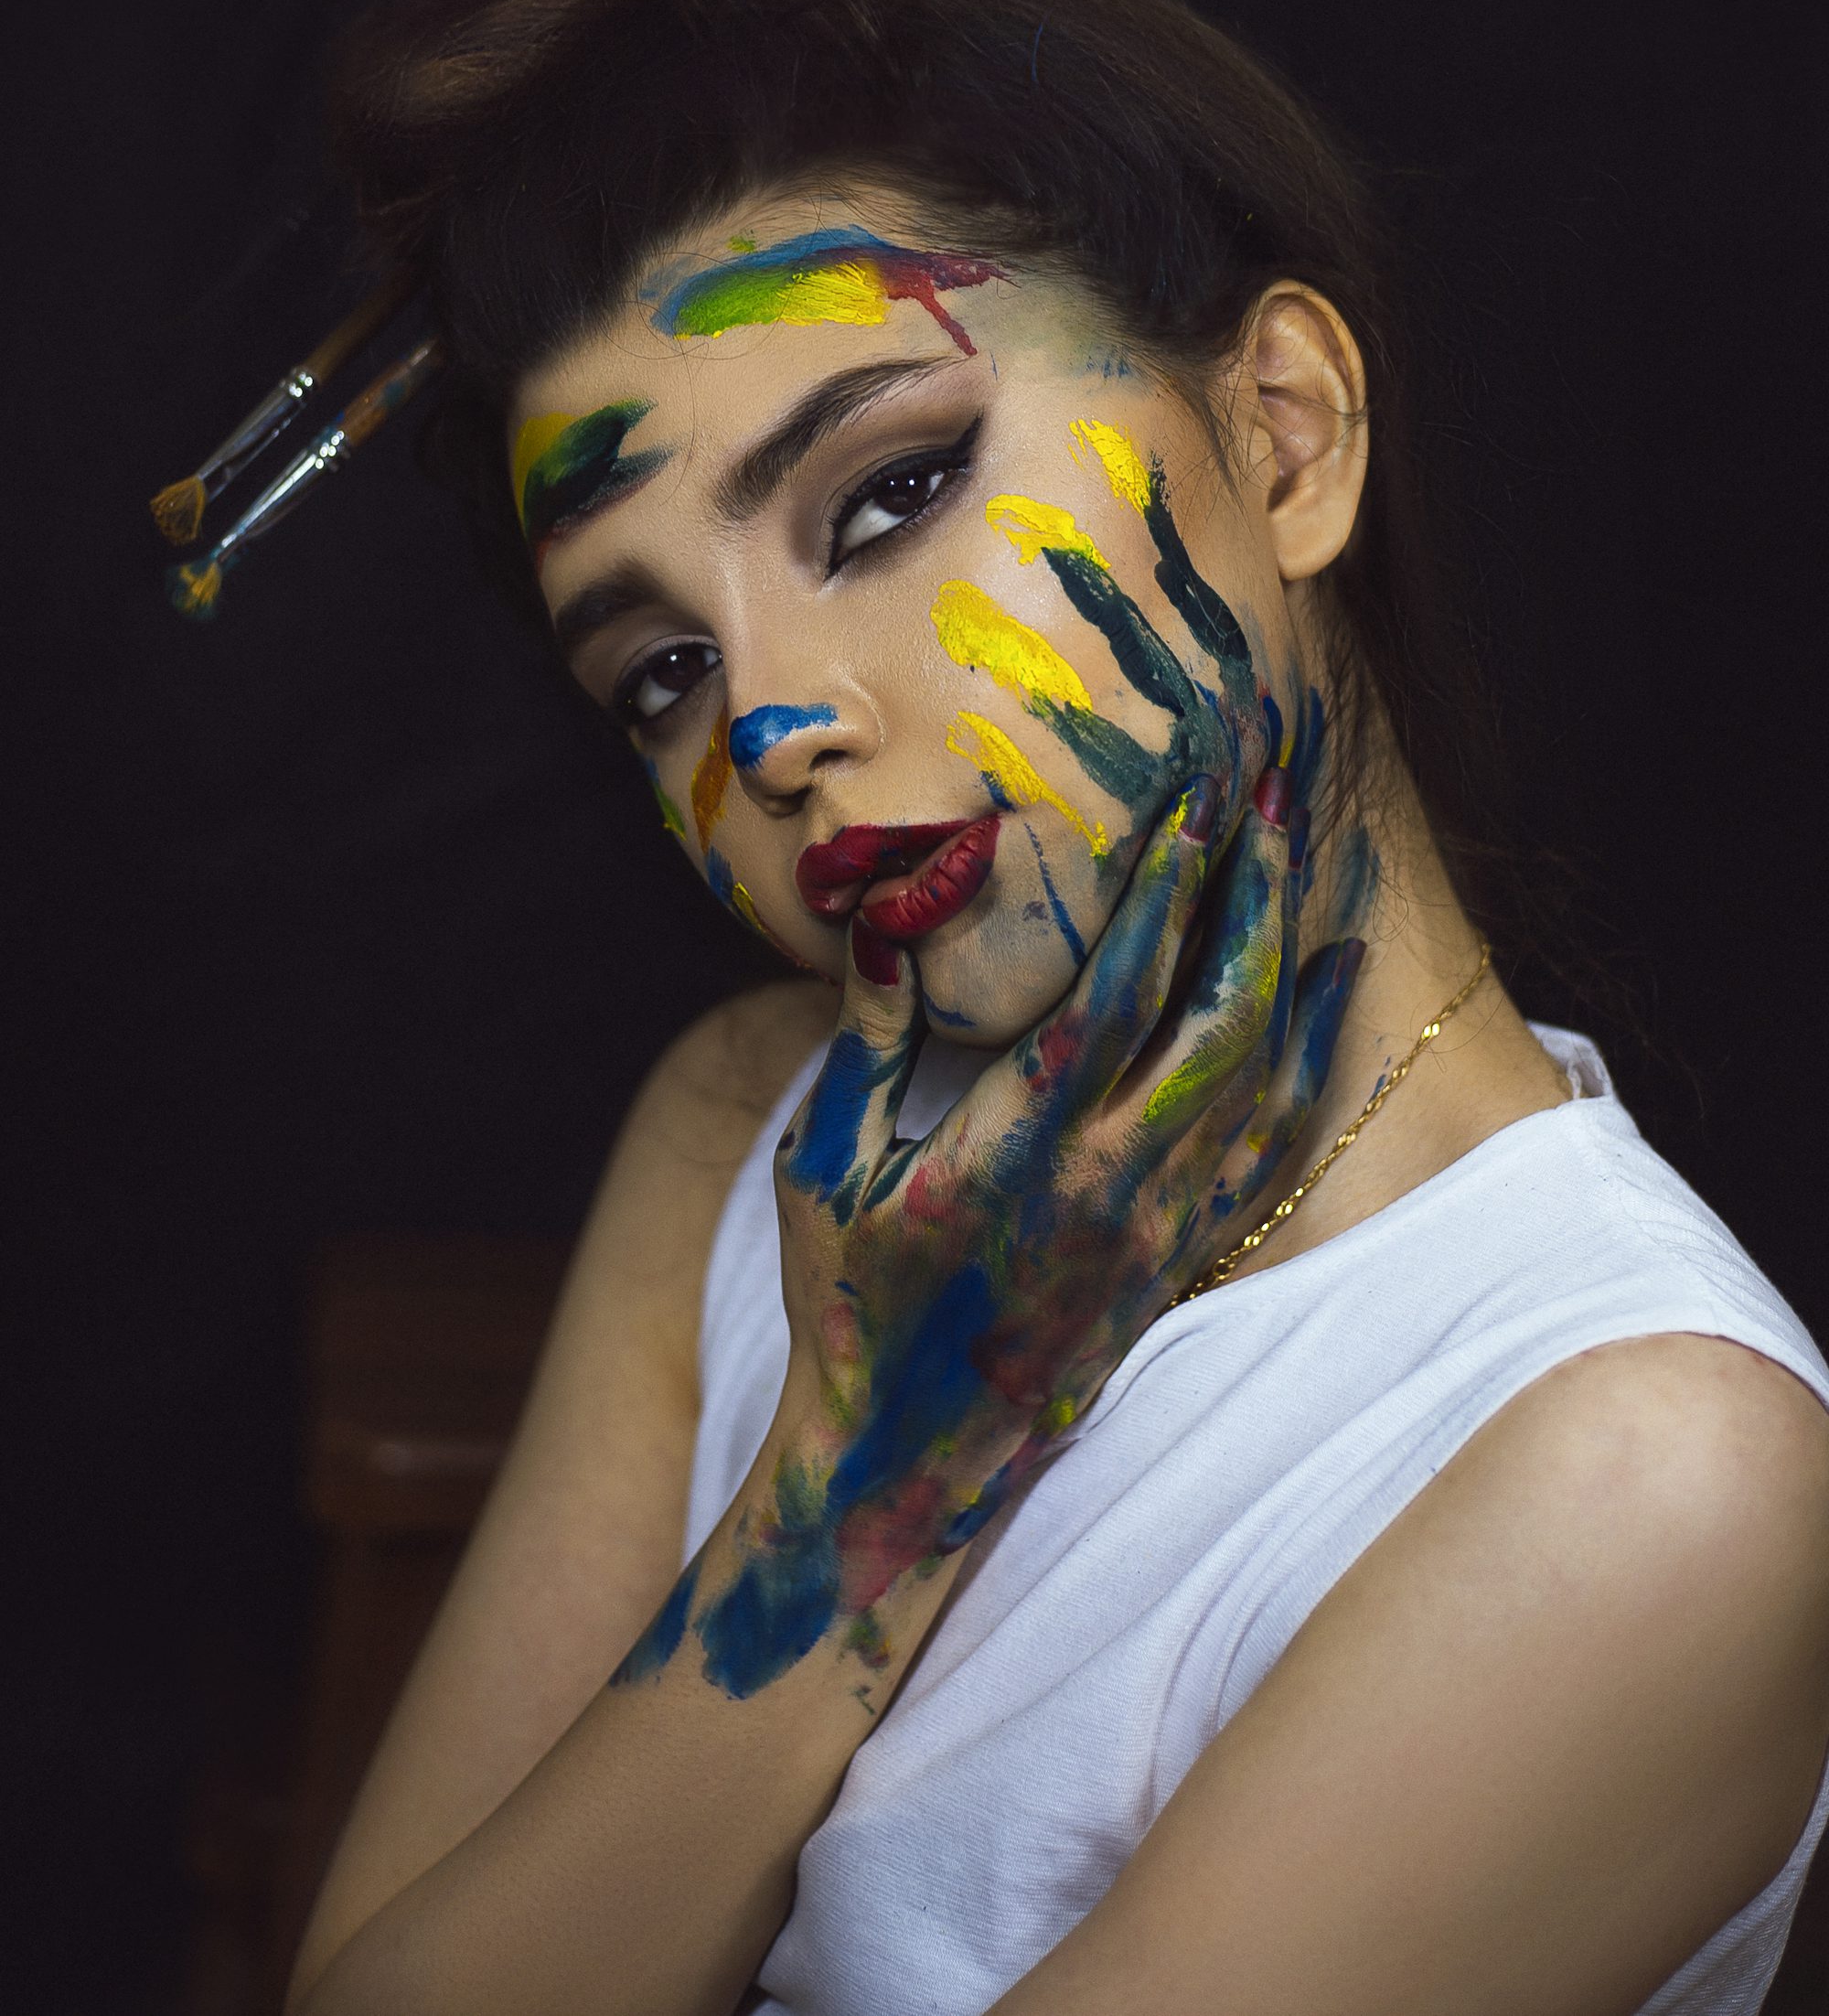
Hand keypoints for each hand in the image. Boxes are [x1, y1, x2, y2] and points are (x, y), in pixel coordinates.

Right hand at [697, 772, 1364, 1695]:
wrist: (901, 1469)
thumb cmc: (843, 1306)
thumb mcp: (819, 1166)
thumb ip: (866, 1036)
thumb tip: (887, 910)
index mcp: (1010, 1150)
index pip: (1111, 990)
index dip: (1161, 885)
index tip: (1193, 794)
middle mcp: (1104, 1185)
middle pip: (1216, 1016)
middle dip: (1252, 894)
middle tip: (1275, 795)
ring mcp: (1154, 1229)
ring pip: (1258, 1074)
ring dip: (1286, 958)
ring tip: (1304, 864)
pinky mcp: (1177, 1263)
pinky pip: (1265, 1146)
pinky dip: (1303, 1059)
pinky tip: (1321, 995)